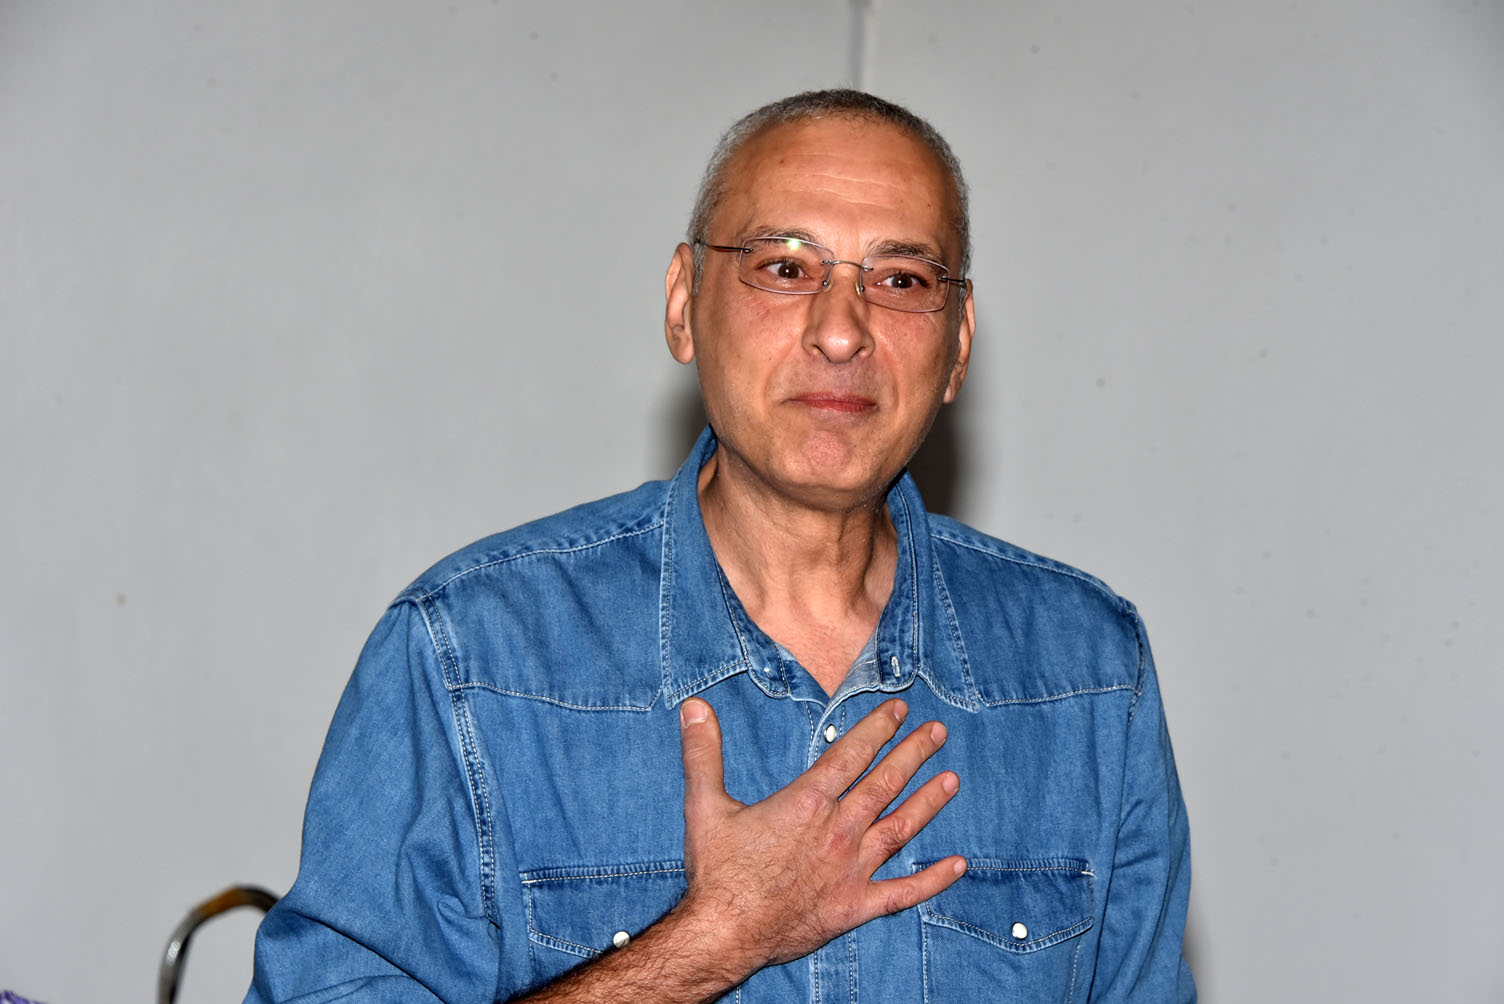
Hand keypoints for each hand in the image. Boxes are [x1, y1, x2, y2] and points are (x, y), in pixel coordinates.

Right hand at [674, 697, 964, 981]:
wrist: (723, 934)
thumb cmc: (716, 872)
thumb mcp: (704, 805)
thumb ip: (703, 752)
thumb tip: (695, 706)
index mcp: (807, 803)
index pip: (851, 754)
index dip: (878, 729)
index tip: (900, 711)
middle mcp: (837, 832)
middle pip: (884, 784)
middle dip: (913, 754)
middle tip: (937, 732)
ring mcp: (851, 870)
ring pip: (900, 828)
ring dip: (929, 802)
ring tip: (952, 779)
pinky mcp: (855, 906)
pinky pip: (903, 892)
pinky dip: (932, 879)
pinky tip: (958, 864)